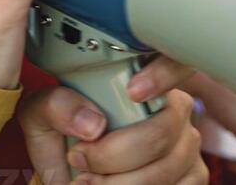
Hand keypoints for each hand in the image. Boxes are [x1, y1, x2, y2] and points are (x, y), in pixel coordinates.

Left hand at [21, 86, 204, 184]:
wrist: (70, 176)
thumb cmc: (62, 142)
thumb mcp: (43, 117)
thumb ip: (57, 106)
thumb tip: (92, 122)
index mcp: (145, 82)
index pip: (174, 63)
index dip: (163, 74)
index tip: (132, 92)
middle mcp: (174, 111)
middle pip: (162, 131)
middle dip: (114, 154)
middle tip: (81, 158)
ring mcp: (187, 147)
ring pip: (165, 168)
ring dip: (120, 182)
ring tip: (87, 182)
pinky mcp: (192, 178)